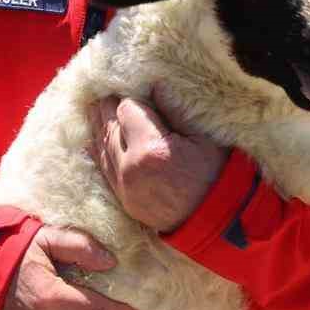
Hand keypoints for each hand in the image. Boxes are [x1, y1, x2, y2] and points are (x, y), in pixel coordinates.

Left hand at [90, 90, 227, 233]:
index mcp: (151, 149)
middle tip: (107, 91)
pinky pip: (104, 170)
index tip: (137, 92)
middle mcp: (130, 169)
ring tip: (96, 107)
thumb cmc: (216, 177)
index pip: (127, 110)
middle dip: (108, 108)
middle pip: (109, 127)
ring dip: (100, 126)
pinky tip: (92, 139)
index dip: (132, 99)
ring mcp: (124, 187)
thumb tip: (154, 86)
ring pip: (102, 147)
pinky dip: (98, 151)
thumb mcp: (204, 139)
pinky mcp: (124, 200)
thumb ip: (175, 111)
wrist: (217, 223)